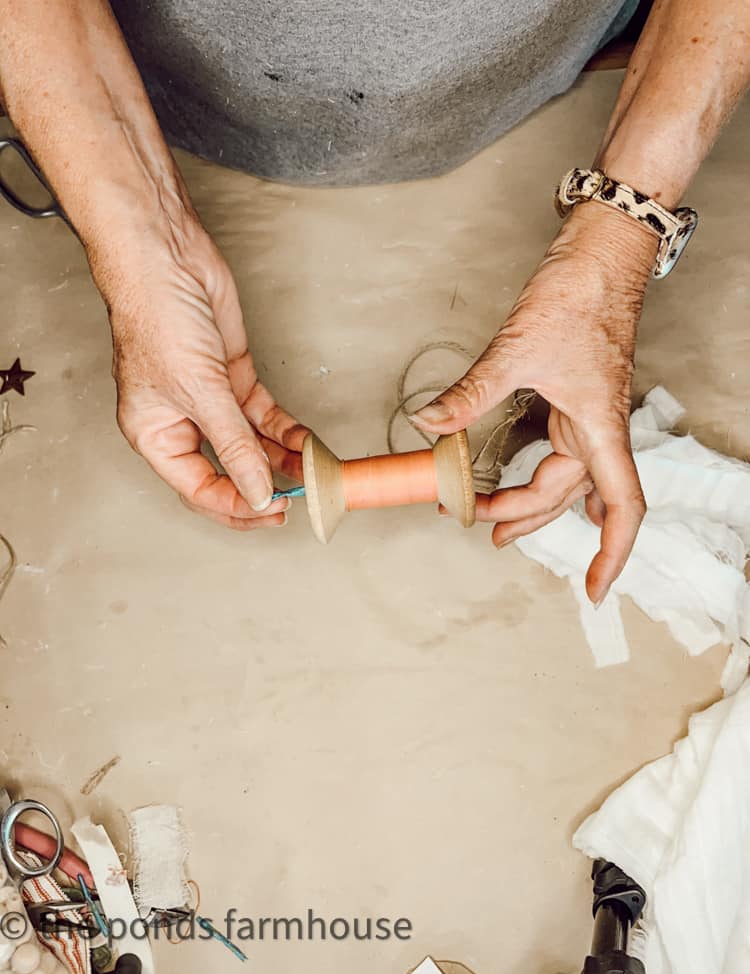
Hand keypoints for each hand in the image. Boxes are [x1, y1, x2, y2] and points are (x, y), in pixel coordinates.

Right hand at [96, 223, 307, 529]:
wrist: (165, 256)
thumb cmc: (156, 317)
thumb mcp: (199, 393)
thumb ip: (234, 446)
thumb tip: (257, 492)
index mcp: (155, 435)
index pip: (198, 489)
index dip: (237, 505)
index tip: (273, 510)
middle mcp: (181, 422)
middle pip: (227, 471)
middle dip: (263, 484)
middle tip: (298, 497)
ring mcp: (210, 399)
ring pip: (250, 443)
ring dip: (281, 457)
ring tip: (311, 470)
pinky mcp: (233, 375)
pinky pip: (263, 415)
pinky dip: (284, 428)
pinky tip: (305, 441)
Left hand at [412, 201, 658, 603]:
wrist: (601, 256)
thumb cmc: (578, 296)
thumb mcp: (516, 350)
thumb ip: (471, 393)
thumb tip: (428, 423)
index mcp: (598, 427)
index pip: (622, 507)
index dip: (611, 555)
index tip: (594, 591)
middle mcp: (598, 429)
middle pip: (568, 495)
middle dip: (525, 517)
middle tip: (481, 526)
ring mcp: (589, 416)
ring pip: (562, 476)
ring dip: (530, 500)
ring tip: (495, 520)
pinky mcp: (577, 401)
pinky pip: (562, 453)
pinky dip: (545, 476)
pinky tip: (538, 485)